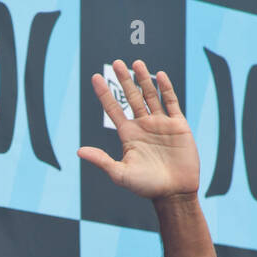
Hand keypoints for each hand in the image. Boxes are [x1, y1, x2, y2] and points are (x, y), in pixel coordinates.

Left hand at [78, 60, 198, 200]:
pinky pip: (171, 103)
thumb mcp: (120, 174)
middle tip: (116, 63)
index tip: (95, 78)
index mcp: (128, 135)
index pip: (113, 109)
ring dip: (144, 80)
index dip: (104, 94)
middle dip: (124, 81)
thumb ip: (101, 160)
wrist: (174, 193)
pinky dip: (165, 89)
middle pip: (132, 98)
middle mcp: (143, 126)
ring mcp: (161, 124)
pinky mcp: (178, 125)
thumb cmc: (146, 187)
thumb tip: (79, 151)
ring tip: (136, 63)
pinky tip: (159, 76)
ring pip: (151, 96)